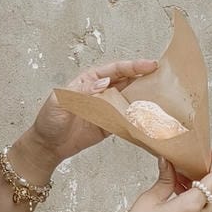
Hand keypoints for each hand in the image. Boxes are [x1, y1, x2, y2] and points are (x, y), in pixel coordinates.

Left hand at [25, 57, 159, 169]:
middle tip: (163, 77)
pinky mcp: (109, 125)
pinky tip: (148, 117)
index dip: (133, 66)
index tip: (149, 65)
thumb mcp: (60, 101)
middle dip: (144, 78)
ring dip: (144, 97)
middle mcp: (101, 92)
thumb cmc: (49, 120)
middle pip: (127, 81)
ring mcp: (106, 108)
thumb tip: (104, 82)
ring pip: (129, 99)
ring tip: (162, 96)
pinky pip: (126, 119)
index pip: (114, 70)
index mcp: (89, 81)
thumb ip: (82, 91)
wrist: (47, 146)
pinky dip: (137, 118)